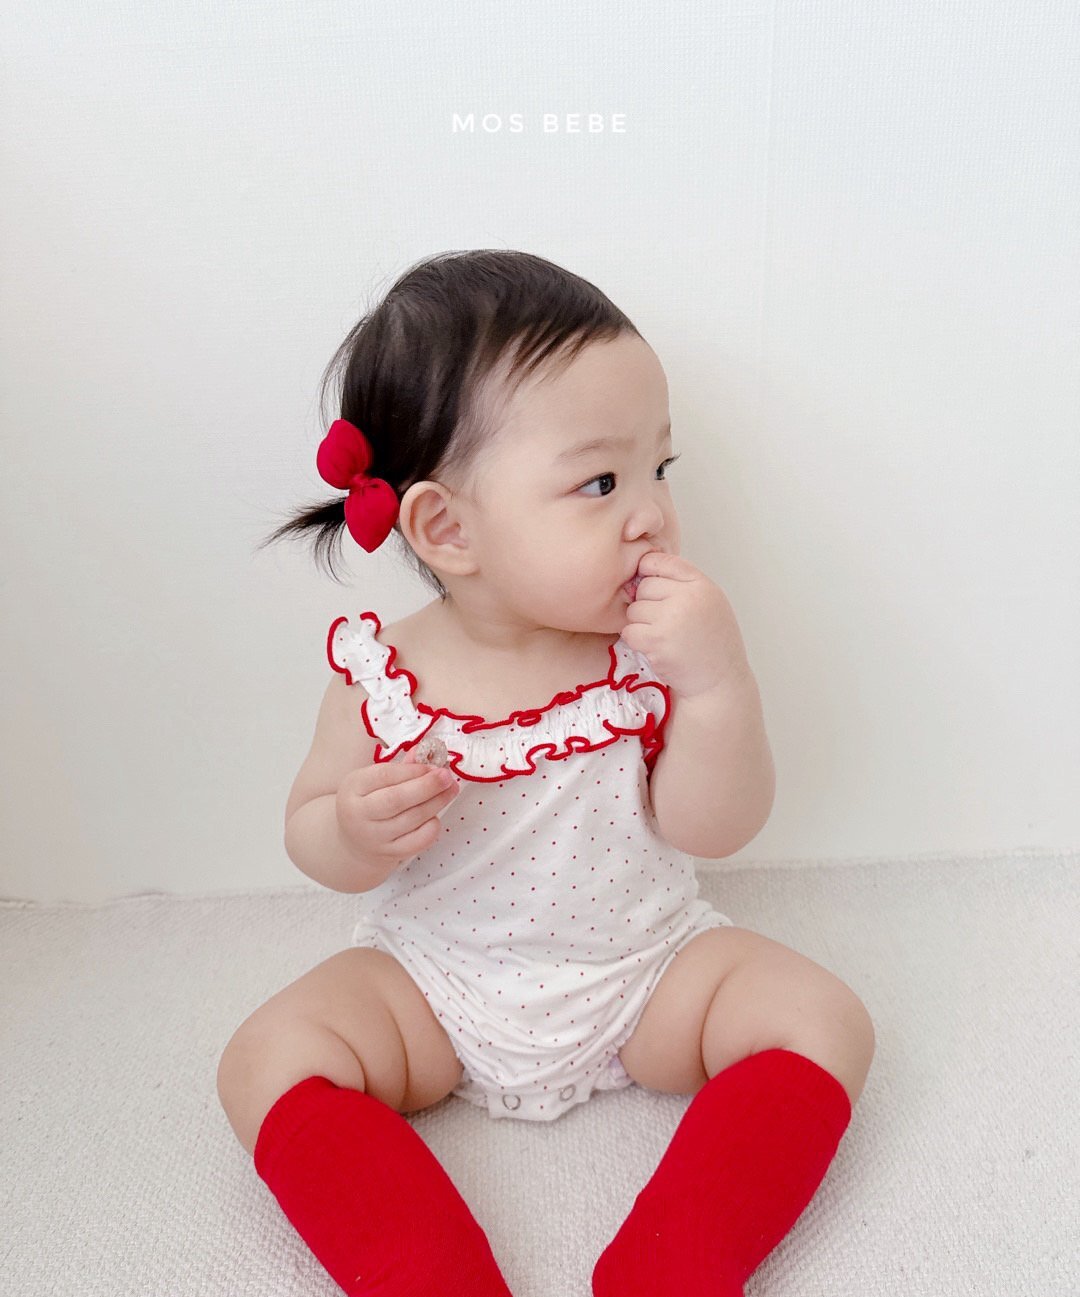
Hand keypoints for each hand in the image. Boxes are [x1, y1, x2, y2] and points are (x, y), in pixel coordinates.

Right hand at [336, 749, 460, 865]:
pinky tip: (436, 815)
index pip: (384, 776)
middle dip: (427, 786)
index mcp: (353, 788)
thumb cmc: (369, 802)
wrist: (355, 842)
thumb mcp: (374, 781)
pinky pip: (417, 841)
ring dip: (436, 803)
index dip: (413, 770)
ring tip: (451, 790)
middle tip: (447, 776)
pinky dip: (432, 827)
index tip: (433, 765)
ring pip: (411, 819)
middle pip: (397, 800)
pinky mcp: (390, 853)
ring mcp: (374, 837)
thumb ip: (402, 767)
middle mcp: (359, 814)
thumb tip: (426, 750)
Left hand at [621, 550, 750, 697]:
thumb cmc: (712, 643)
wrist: (719, 682)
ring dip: (641, 624)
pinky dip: (637, 641)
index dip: (650, 572)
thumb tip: (642, 567)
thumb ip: (683, 584)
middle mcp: (688, 598)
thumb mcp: (710, 603)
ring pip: (634, 609)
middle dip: (647, 603)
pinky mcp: (656, 641)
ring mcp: (671, 619)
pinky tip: (656, 648)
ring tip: (663, 636)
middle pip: (643, 586)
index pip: (662, 561)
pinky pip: (629, 631)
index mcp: (702, 585)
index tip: (653, 589)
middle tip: (664, 622)